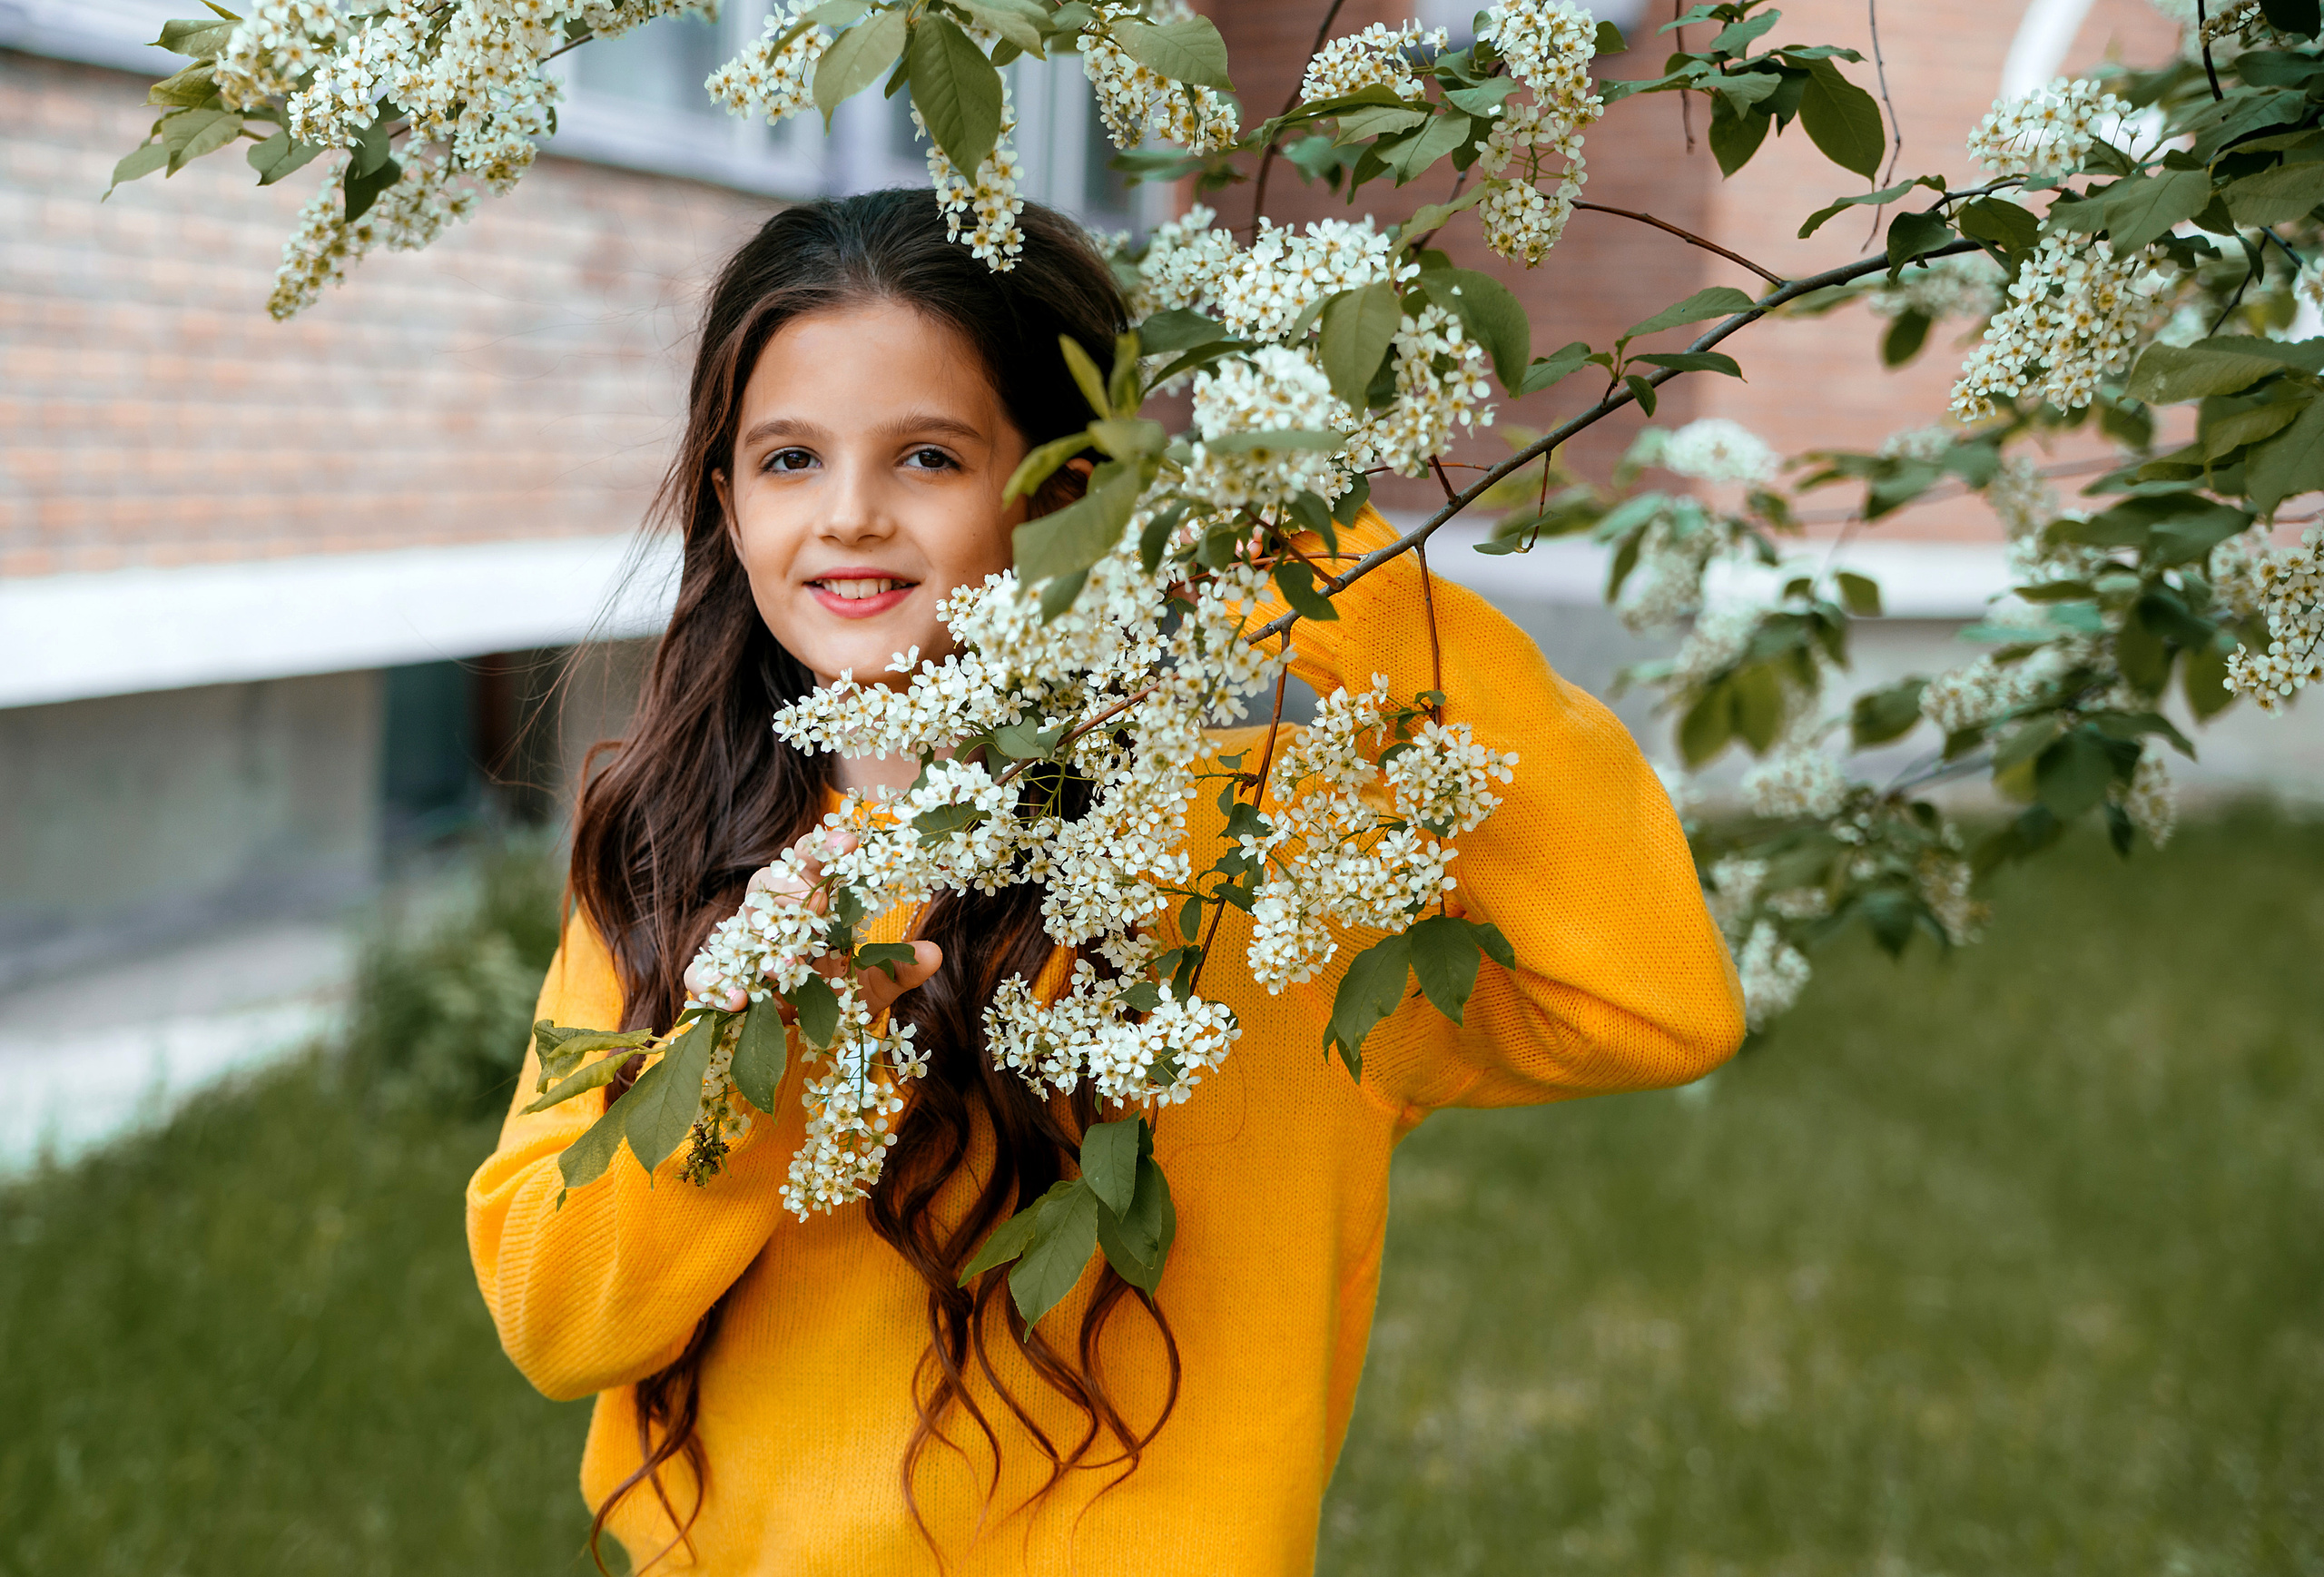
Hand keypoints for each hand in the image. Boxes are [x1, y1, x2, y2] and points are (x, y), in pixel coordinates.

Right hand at [690, 829, 942, 1019]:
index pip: (812, 860)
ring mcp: (742, 944)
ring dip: (764, 938)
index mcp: (811, 901)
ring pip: (740, 921)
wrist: (797, 1034)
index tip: (850, 840)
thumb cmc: (836, 994)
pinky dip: (714, 983)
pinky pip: (703, 973)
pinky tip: (738, 999)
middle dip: (793, 891)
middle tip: (819, 908)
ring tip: (788, 963)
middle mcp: (773, 914)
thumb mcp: (874, 984)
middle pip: (770, 881)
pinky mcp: (717, 979)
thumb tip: (934, 954)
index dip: (826, 846)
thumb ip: (901, 968)